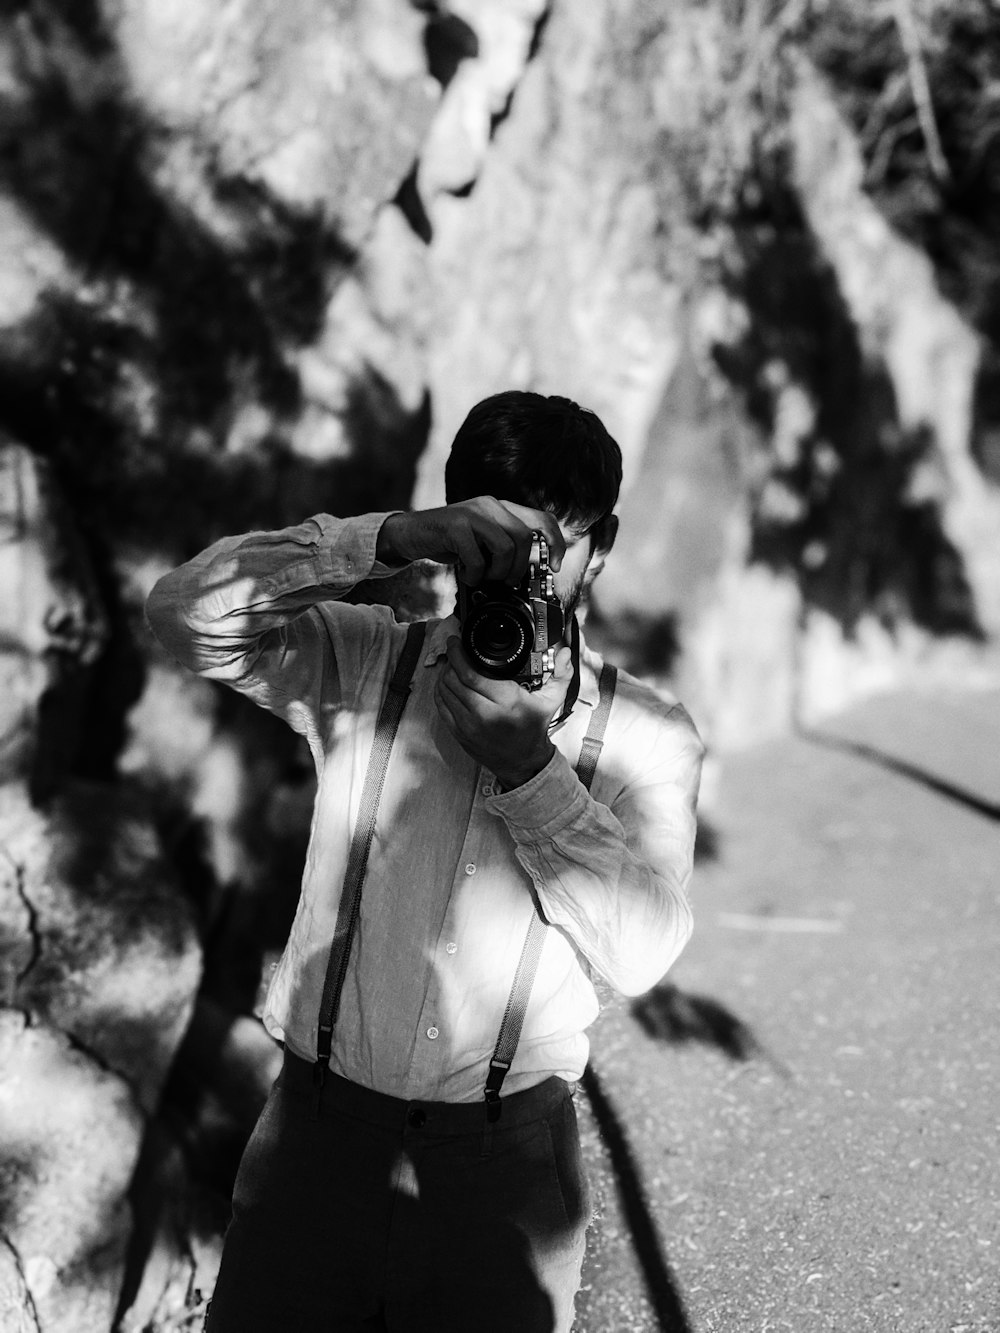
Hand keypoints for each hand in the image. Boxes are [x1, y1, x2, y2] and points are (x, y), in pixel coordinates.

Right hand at [377, 498, 564, 586]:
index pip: (542, 519)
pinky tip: (465, 574)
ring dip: (497, 572)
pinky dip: (474, 574)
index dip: (555, 543)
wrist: (411, 534)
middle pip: (525, 538)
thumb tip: (529, 573)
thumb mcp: (482, 542)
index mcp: (502, 508)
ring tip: (483, 576)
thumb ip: (504, 547)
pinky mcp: (456, 525)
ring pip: (506, 548)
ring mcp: (473, 513)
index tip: (555, 565)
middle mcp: (491, 505)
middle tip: (505, 580)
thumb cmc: (450, 541)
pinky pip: (478, 557)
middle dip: (519, 568)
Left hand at [434, 637, 572, 787]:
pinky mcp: (459, 734)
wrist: (523, 762)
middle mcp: (485, 714)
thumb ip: (560, 674)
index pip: (472, 674)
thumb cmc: (534, 728)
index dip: (458, 655)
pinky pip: (441, 707)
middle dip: (450, 661)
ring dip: (444, 675)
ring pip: (444, 692)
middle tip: (453, 650)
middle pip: (454, 680)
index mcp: (507, 702)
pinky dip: (440, 692)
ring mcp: (469, 726)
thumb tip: (565, 652)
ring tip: (450, 664)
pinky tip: (446, 683)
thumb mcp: (551, 701)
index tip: (456, 642)